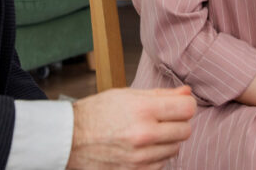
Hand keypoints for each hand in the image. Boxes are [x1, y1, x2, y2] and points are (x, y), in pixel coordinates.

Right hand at [66, 85, 196, 169]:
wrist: (69, 140)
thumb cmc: (96, 113)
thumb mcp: (127, 95)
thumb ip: (160, 95)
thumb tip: (187, 92)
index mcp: (142, 110)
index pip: (187, 108)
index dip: (185, 104)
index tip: (179, 105)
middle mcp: (144, 135)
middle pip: (185, 130)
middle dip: (178, 123)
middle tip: (163, 119)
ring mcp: (140, 158)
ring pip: (175, 149)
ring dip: (167, 140)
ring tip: (148, 133)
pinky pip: (162, 164)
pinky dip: (156, 156)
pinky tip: (142, 147)